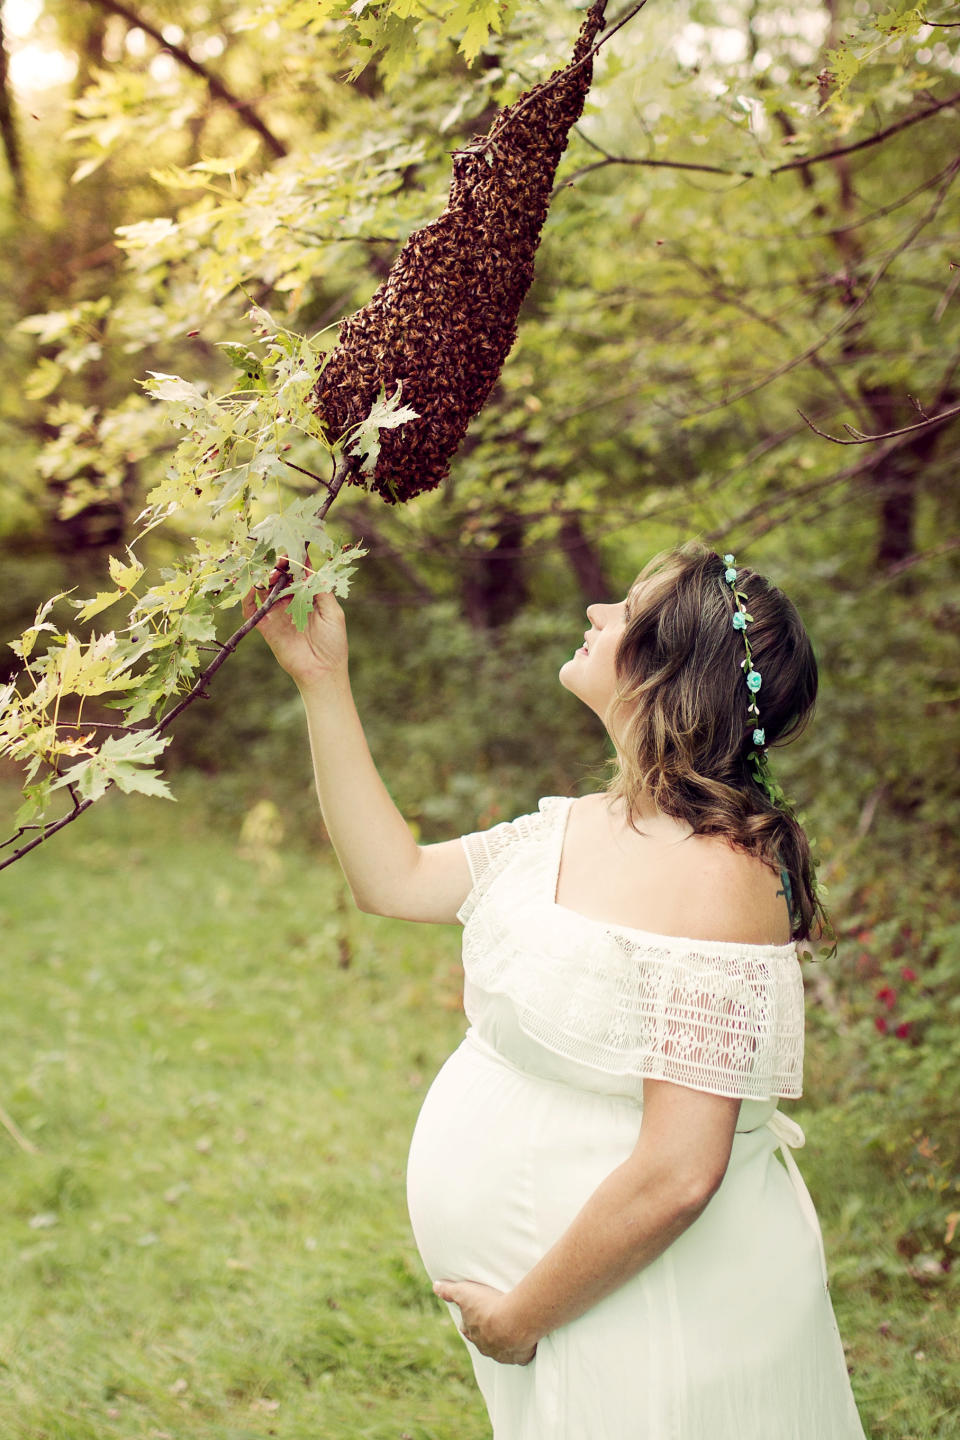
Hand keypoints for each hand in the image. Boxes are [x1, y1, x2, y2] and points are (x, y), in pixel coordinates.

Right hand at [241, 557, 347, 688]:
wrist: (322, 672)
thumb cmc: (333, 643)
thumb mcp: (333, 612)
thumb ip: (320, 590)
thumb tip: (309, 567)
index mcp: (309, 597)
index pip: (298, 573)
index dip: (293, 561)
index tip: (290, 550)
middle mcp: (291, 603)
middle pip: (279, 578)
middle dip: (277, 567)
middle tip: (277, 563)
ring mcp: (277, 614)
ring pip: (264, 590)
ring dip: (263, 579)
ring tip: (267, 575)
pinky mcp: (266, 627)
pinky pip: (252, 610)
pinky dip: (247, 598)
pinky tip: (251, 589)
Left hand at [433, 1280, 537, 1365]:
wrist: (513, 1322)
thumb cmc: (488, 1306)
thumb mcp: (464, 1293)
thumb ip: (449, 1291)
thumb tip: (435, 1286)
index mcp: (472, 1332)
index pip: (467, 1329)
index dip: (469, 1323)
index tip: (473, 1317)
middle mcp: (485, 1347)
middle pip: (484, 1340)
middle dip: (487, 1333)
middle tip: (494, 1323)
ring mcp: (503, 1354)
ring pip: (502, 1349)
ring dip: (505, 1341)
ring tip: (512, 1330)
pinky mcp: (520, 1357)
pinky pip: (521, 1355)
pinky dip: (523, 1350)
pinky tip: (527, 1343)